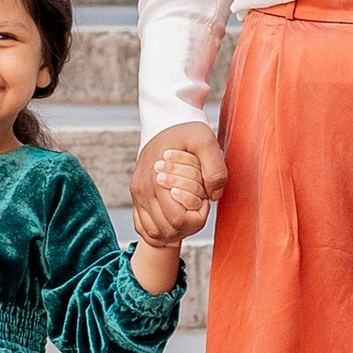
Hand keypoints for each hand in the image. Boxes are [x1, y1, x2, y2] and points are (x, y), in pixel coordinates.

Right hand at [133, 121, 224, 246]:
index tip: (205, 202)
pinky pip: (142, 226)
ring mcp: (137, 193)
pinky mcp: (137, 194)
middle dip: (187, 227)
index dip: (197, 218)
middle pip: (165, 230)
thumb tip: (213, 196)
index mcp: (157, 180)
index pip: (178, 220)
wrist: (166, 120)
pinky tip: (173, 222)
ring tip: (188, 214)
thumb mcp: (207, 142)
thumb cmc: (188, 131)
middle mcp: (143, 189)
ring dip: (173, 232)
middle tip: (198, 209)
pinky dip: (157, 231)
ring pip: (152, 232)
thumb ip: (215, 169)